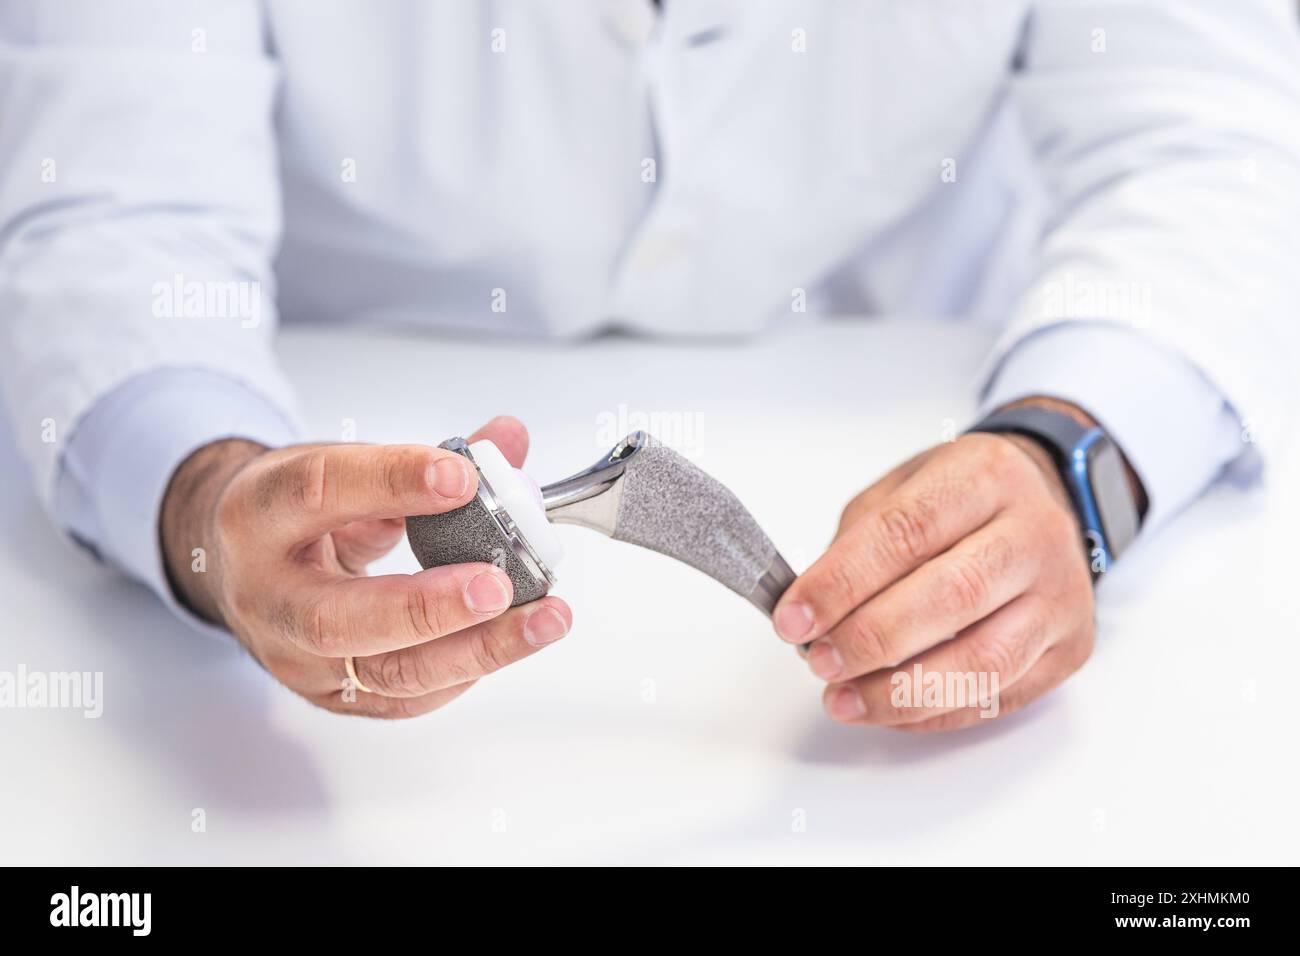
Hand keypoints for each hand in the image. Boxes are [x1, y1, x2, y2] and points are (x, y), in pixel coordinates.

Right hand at [160, 416, 571, 717]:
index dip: (392, 482)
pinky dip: (463, 672)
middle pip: (338, 618)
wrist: (241, 564)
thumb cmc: (298, 512)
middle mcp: (267, 597)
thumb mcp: (346, 465)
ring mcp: (295, 658)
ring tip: (542, 620)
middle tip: (497, 585)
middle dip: (428, 605)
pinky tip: (507, 642)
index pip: (318, 493)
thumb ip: (428, 456)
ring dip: (475, 650)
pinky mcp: (329, 696)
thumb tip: (509, 438)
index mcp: (259, 515)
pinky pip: (404, 699)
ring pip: (384, 673)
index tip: (463, 477)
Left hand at [772, 400, 1124, 730]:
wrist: (1043, 498)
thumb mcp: (900, 489)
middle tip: (820, 661)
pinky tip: (889, 710)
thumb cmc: (960, 498)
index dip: (842, 582)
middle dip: (871, 639)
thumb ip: (855, 545)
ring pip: (984, 660)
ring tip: (843, 699)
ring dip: (902, 692)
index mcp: (984, 477)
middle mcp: (1034, 532)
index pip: (905, 532)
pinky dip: (935, 713)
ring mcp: (1061, 594)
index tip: (794, 619)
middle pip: (951, 596)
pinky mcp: (1071, 647)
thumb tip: (810, 613)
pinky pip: (1000, 696)